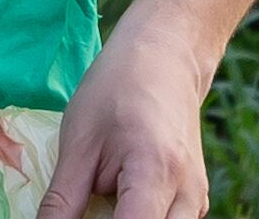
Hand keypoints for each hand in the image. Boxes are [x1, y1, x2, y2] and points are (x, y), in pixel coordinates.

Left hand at [35, 3, 213, 218]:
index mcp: (155, 175)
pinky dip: (137, 216)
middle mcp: (188, 196)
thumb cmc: (118, 87)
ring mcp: (197, 200)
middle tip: (81, 208)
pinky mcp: (195, 198)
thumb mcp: (78, 142)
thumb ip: (62, 200)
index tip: (73, 217)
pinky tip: (114, 202)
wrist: (166, 56)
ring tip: (96, 201)